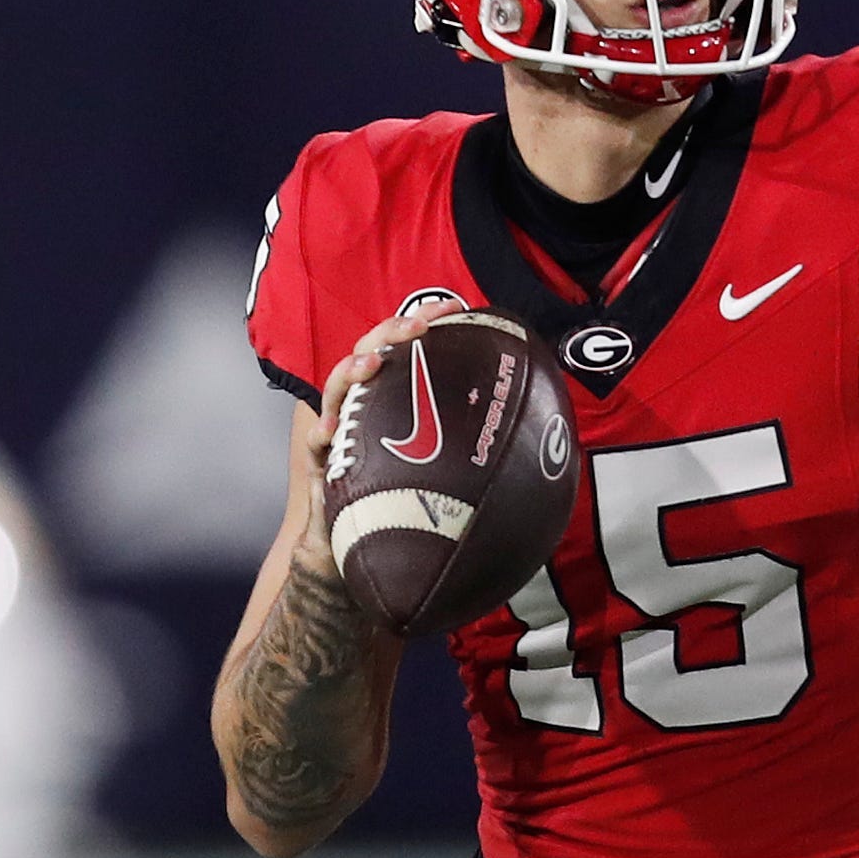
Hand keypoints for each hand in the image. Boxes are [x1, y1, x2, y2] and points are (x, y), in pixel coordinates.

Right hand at [295, 298, 466, 571]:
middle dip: (392, 331)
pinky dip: (322, 433)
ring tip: (373, 364)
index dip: (427, 319)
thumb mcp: (449, 460)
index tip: (455, 308)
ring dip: (353, 370)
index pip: (406, 345)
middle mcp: (365, 406)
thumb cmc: (410, 499)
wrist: (366, 549)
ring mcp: (342, 432)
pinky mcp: (323, 464)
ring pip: (338, 389)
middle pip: (370, 353)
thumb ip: (477, 438)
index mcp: (394, 396)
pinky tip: (332, 430)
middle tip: (419, 326)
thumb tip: (542, 427)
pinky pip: (316, 445)